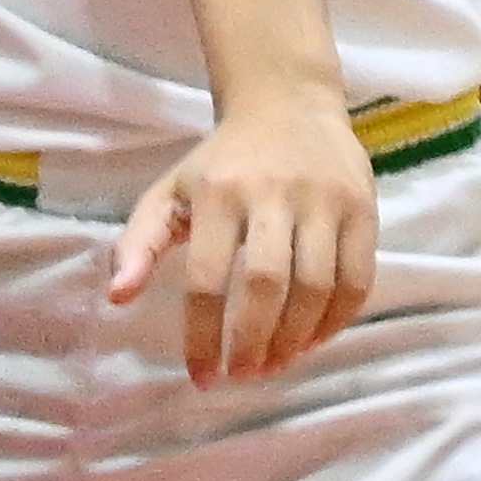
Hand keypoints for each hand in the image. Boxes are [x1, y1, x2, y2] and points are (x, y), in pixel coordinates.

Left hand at [107, 88, 378, 386]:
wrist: (287, 104)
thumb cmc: (221, 163)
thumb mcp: (171, 192)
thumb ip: (140, 243)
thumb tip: (117, 298)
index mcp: (218, 193)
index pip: (207, 277)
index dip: (202, 335)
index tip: (201, 376)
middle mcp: (273, 193)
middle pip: (267, 284)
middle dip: (253, 341)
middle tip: (243, 375)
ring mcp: (323, 199)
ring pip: (317, 286)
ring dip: (296, 339)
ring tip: (275, 364)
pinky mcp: (363, 207)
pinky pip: (358, 279)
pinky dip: (337, 320)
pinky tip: (312, 340)